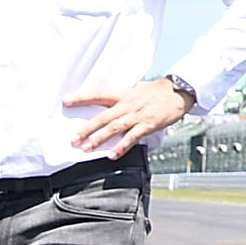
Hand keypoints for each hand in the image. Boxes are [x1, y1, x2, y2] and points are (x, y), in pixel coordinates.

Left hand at [67, 77, 192, 157]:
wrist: (180, 91)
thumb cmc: (158, 91)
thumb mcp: (138, 89)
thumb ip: (122, 98)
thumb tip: (109, 104)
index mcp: (123, 94)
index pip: (98, 94)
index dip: (81, 97)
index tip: (65, 101)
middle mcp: (128, 104)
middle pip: (103, 117)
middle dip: (86, 129)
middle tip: (73, 139)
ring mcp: (138, 115)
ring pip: (114, 128)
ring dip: (99, 139)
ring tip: (86, 148)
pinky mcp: (148, 124)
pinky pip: (132, 137)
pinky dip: (121, 147)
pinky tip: (112, 155)